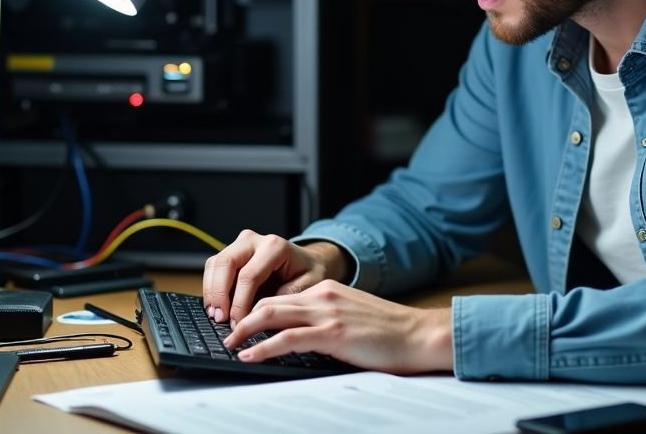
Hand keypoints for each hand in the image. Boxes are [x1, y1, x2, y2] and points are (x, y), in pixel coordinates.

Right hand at [202, 230, 347, 323]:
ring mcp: (241, 244)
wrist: (308, 262)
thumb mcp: (308, 287)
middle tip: (220, 320)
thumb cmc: (308, 274)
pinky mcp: (232, 252)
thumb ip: (284, 299)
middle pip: (226, 263)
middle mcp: (255, 240)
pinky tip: (216, 307)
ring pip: (215, 263)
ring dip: (211, 291)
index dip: (239, 302)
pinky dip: (211, 288)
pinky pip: (214, 267)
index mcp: (275, 247)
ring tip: (215, 316)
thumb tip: (258, 318)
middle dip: (219, 294)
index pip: (249, 275)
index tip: (238, 324)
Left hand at [225, 280, 453, 373]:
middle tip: (225, 332)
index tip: (239, 324)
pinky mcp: (333, 333)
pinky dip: (262, 346)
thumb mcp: (353, 317)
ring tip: (229, 343)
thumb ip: (327, 320)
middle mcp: (323, 296)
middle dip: (241, 316)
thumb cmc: (392, 333)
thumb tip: (302, 338)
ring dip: (244, 330)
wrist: (420, 334)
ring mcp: (327, 313)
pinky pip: (287, 338)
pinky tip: (249, 355)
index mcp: (328, 291)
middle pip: (269, 301)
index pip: (281, 296)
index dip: (255, 310)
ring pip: (271, 314)